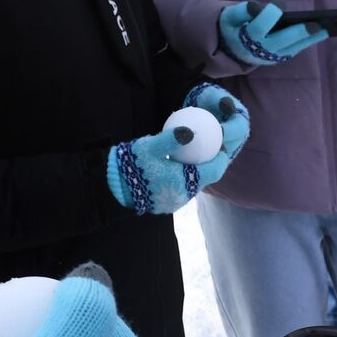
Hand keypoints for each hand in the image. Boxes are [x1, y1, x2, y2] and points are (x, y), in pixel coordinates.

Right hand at [107, 90, 250, 214]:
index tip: (222, 147)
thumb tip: (191, 131)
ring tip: (196, 157)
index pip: (214, 172)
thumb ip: (171, 139)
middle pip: (205, 180)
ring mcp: (175, 202)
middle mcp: (183, 195)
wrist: (113, 187)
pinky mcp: (166, 205)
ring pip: (193, 186)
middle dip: (210, 165)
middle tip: (211, 149)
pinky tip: (179, 168)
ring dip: (197, 174)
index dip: (221, 159)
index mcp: (183, 181)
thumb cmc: (132, 164)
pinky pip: (181, 191)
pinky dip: (184, 180)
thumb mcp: (151, 147)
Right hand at [218, 0, 327, 66]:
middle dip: (299, 33)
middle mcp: (260, 50)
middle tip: (317, 25)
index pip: (260, 26)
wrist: (231, 49)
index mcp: (246, 37)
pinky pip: (293, 50)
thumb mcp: (229, 16)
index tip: (280, 2)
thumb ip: (241, 10)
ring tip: (326, 29)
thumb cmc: (233, 27)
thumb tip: (256, 6)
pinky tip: (318, 33)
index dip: (271, 13)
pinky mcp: (277, 59)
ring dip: (309, 40)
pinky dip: (305, 43)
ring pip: (291, 48)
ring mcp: (270, 57)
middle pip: (281, 41)